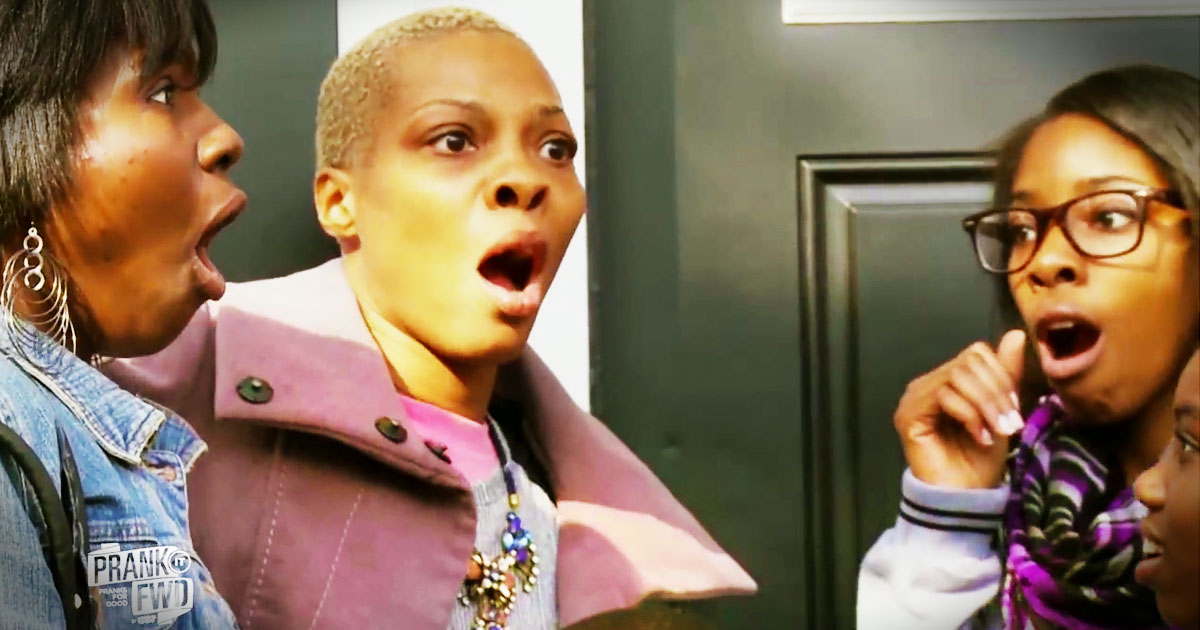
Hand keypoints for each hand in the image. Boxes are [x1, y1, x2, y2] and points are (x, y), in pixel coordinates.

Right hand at [894, 330, 1025, 488]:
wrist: (964, 498)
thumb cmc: (980, 459)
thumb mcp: (1002, 411)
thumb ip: (1005, 375)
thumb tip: (1016, 334)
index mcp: (946, 380)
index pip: (975, 354)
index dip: (1001, 375)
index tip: (1015, 408)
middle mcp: (926, 384)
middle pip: (967, 362)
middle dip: (996, 392)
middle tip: (1010, 424)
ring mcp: (914, 399)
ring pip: (957, 377)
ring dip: (986, 405)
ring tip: (998, 433)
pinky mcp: (908, 416)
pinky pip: (943, 397)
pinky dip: (969, 415)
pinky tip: (979, 437)